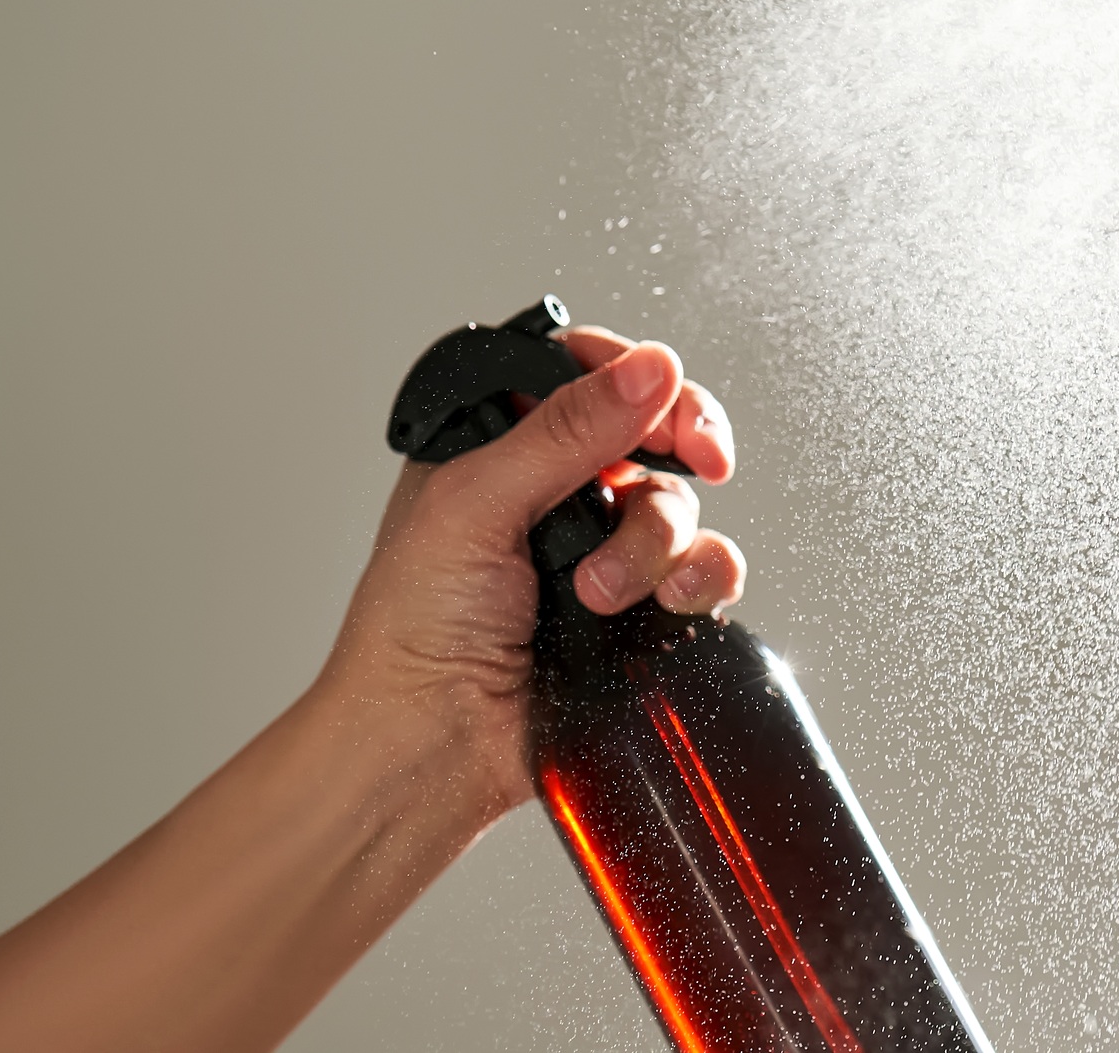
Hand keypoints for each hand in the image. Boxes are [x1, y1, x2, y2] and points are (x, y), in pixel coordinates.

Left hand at [318, 326, 745, 823]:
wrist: (429, 747)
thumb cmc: (411, 632)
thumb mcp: (475, 504)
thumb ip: (566, 431)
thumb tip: (650, 370)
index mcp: (500, 443)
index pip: (585, 371)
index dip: (638, 376)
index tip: (668, 399)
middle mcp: (555, 489)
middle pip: (654, 427)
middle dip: (684, 441)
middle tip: (700, 457)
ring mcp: (601, 549)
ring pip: (678, 503)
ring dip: (655, 542)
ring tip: (598, 591)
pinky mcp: (638, 609)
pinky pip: (707, 570)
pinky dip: (700, 580)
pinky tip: (662, 604)